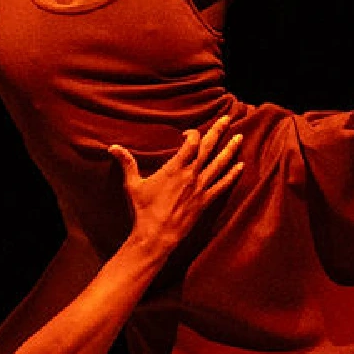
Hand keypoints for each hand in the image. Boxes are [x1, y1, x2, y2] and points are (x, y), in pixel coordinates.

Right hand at [108, 110, 248, 259]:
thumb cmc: (144, 210)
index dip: (192, 134)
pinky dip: (233, 175)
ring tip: (240, 137)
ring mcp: (201, 188)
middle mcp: (191, 175)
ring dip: (230, 149)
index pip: (191, 144)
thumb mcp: (133, 185)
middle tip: (227, 119)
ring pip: (220, 164)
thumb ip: (127, 163)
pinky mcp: (206, 201)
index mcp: (174, 169)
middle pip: (208, 148)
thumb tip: (112, 147)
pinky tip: (241, 166)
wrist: (157, 234)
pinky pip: (223, 185)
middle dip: (218, 131)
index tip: (188, 134)